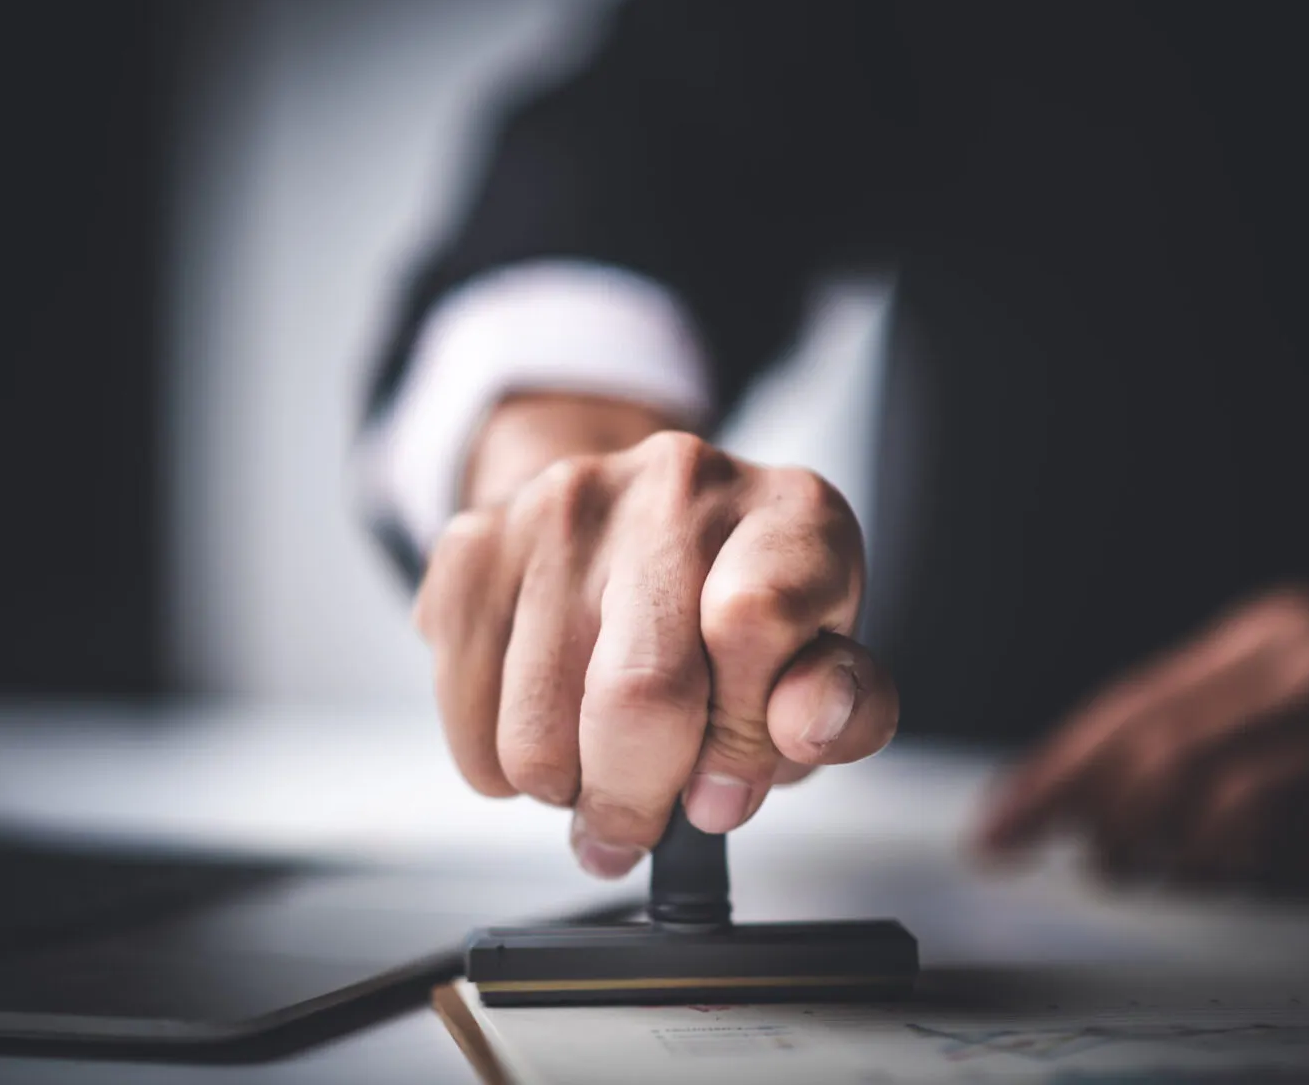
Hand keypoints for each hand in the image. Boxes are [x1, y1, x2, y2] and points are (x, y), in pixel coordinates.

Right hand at [413, 407, 897, 877]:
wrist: (634, 520)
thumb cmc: (740, 609)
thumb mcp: (821, 662)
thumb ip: (842, 710)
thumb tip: (805, 729)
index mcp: (787, 513)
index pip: (753, 626)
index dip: (737, 740)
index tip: (723, 793)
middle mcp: (677, 484)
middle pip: (636, 692)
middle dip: (636, 799)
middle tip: (639, 824)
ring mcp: (565, 504)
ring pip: (538, 728)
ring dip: (565, 788)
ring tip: (595, 763)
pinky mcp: (476, 543)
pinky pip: (467, 712)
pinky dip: (498, 763)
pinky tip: (543, 727)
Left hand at [977, 585, 1308, 887]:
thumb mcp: (1304, 669)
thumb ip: (1208, 715)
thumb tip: (1089, 790)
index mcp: (1271, 628)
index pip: (1130, 705)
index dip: (1054, 773)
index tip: (999, 829)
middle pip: (1163, 756)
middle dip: (1109, 824)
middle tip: (1098, 863)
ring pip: (1230, 810)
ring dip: (1194, 862)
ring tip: (1190, 872)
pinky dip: (1285, 872)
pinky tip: (1286, 869)